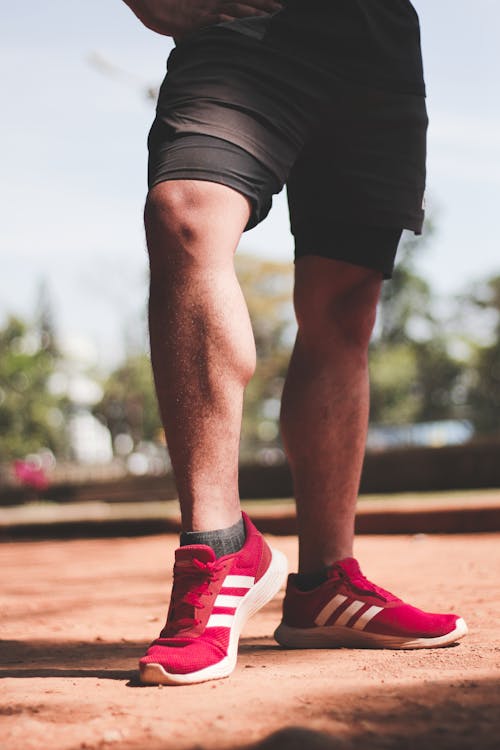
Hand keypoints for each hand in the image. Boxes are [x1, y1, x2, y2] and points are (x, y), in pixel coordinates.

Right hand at [122, 0, 282, 37]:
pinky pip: (217, 19)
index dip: (261, 1)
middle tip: (283, 12)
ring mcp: (208, 9)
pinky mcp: (199, 18)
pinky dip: (229, 20)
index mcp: (217, 0)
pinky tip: (241, 23)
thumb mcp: (198, 13)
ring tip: (271, 17)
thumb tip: (221, 31)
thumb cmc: (175, 12)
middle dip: (265, 6)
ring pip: (236, 8)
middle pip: (245, 2)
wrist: (155, 4)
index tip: (279, 7)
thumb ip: (211, 22)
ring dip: (254, 12)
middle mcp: (216, 2)